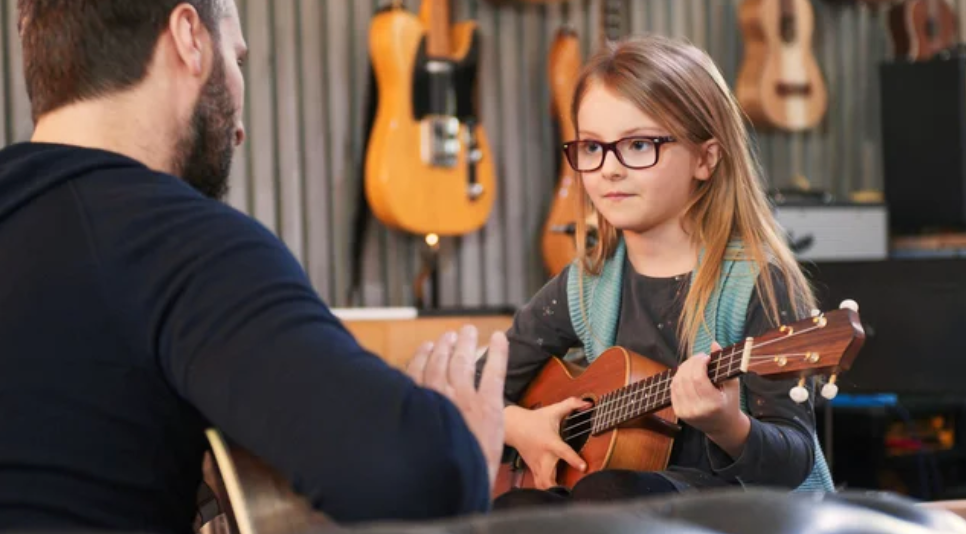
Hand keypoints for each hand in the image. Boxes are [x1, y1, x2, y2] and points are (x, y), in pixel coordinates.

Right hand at [406, 325, 507, 489]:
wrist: (458, 484)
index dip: (422, 357)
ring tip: (467, 332)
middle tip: (452, 335)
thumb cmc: (436, 467)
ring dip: (465, 344)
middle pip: (440, 363)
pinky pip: (494, 371)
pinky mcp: (489, 405)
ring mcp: (464, 399)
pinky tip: (499, 338)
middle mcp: (439, 397)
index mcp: (419, 406)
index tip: (428, 347)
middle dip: (446, 346)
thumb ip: (413, 422)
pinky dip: (498, 352)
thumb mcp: (413, 442)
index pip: (417, 373)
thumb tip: (406, 413)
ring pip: (463, 362)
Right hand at [504, 397, 589, 489]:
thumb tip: (587, 403)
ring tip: (568, 496)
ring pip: (542, 486)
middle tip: (575, 492)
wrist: (513, 426)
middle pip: (548, 478)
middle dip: (559, 488)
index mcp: (550, 442)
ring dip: (553, 492)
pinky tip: (557, 494)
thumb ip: (571, 404)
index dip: (573, 459)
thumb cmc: (535, 419)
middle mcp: (543, 457)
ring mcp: (537, 465)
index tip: (584, 467)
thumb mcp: (553, 410)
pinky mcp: (534, 470)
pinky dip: (547, 491)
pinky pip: (539, 485)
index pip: (562, 451)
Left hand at [670, 341, 750, 458]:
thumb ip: (724, 364)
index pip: (698, 378)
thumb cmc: (730, 403)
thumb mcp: (733, 385)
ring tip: (694, 363)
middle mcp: (697, 410)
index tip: (706, 357)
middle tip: (699, 357)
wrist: (722, 427)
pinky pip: (673, 389)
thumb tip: (714, 343)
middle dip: (691, 363)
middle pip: (685, 378)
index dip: (699, 363)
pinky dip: (678, 377)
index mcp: (713, 404)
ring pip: (677, 382)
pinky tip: (687, 373)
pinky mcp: (678, 412)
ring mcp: (685, 412)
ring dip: (683, 368)